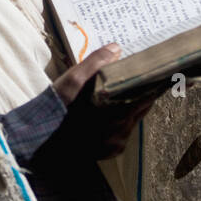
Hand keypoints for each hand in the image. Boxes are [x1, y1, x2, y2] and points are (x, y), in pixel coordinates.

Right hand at [51, 44, 162, 158]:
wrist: (42, 141)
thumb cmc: (58, 109)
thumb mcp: (73, 80)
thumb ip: (96, 62)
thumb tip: (116, 48)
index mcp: (117, 113)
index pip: (146, 97)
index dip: (152, 85)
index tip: (157, 75)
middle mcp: (120, 132)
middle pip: (140, 109)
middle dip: (141, 95)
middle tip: (142, 81)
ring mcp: (115, 144)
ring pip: (131, 122)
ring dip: (129, 109)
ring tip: (126, 95)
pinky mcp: (108, 152)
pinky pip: (121, 134)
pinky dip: (119, 123)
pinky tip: (110, 115)